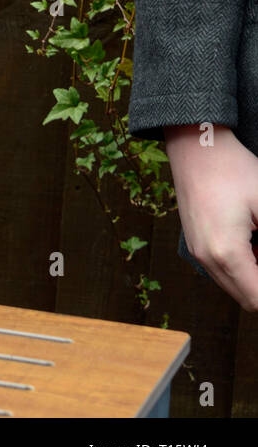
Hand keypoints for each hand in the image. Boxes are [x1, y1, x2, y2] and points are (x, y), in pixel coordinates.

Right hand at [166, 123, 257, 310]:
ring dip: (255, 278)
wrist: (195, 146)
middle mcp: (206, 257)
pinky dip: (242, 268)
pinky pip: (221, 271)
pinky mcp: (194, 242)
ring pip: (233, 287)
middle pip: (247, 300)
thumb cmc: (233, 170)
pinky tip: (252, 240)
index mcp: (226, 252)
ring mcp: (196, 250)